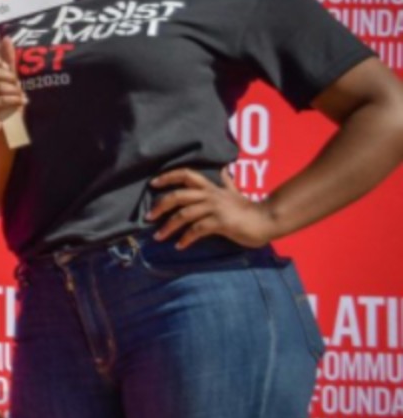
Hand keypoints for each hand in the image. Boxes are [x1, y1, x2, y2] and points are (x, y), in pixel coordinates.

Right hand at [0, 37, 25, 129]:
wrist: (6, 126)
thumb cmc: (6, 99)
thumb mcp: (7, 78)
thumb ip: (6, 60)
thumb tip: (6, 39)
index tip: (5, 66)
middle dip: (9, 76)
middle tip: (17, 82)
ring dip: (14, 90)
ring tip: (21, 95)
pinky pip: (0, 101)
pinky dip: (15, 100)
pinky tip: (22, 101)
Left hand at [146, 167, 277, 248]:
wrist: (268, 220)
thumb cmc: (250, 210)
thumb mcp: (236, 193)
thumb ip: (227, 183)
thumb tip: (225, 171)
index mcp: (212, 188)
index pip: (187, 175)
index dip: (169, 177)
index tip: (153, 183)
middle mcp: (211, 195)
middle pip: (179, 195)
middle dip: (160, 205)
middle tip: (148, 216)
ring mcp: (216, 208)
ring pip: (184, 214)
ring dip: (168, 226)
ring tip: (158, 237)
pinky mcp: (221, 222)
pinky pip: (197, 230)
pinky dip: (186, 239)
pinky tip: (180, 246)